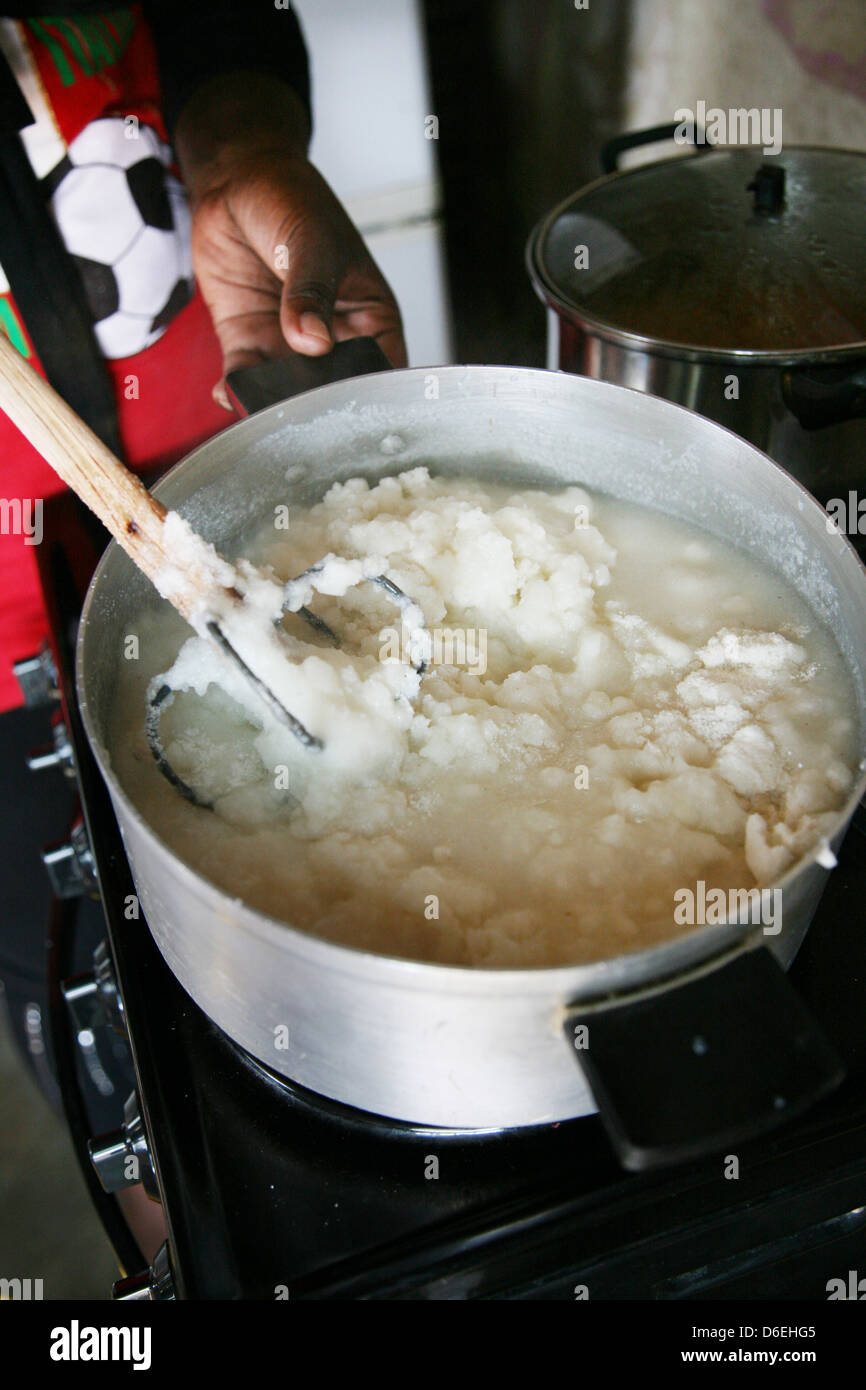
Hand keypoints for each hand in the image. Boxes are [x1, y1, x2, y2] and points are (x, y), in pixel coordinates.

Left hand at [174, 75, 406, 407]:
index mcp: (370, 317)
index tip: (353, 409)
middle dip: (317, 407)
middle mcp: (333, 339)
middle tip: (302, 415)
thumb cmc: (291, 198)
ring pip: (287, 391)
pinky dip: (236, 390)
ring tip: (262, 409)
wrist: (234, 178)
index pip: (382, 370)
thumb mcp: (311, 241)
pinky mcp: (249, 341)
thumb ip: (311, 292)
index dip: (372, 396)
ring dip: (273, 403)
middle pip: (333, 391)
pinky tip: (230, 393)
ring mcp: (289, 344)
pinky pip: (246, 377)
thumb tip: (312, 340)